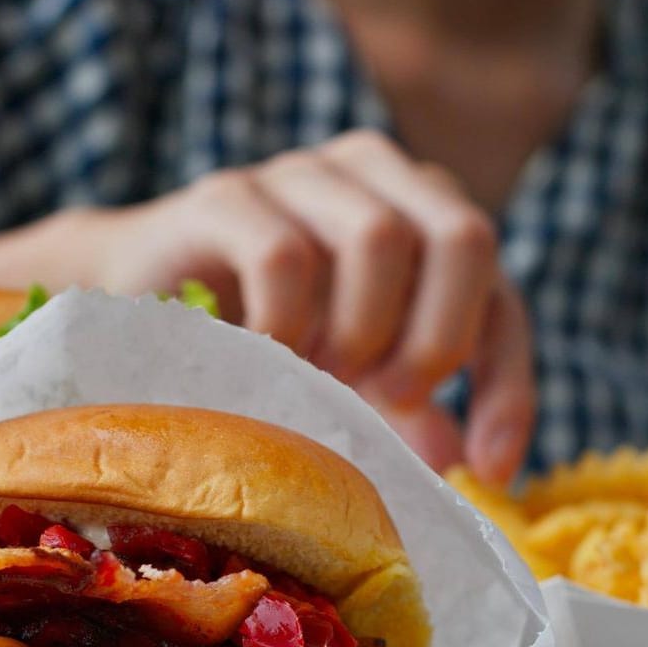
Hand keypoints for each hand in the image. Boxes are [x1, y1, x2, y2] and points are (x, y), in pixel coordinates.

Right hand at [50, 129, 534, 484]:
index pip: (501, 294)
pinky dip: (287, 324)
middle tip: (394, 399)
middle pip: (464, 237)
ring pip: (380, 237)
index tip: (487, 470)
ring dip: (361, 329)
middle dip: (439, 338)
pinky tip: (267, 355)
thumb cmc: (267, 339)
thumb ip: (413, 411)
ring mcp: (300, 176)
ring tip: (323, 374)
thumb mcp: (356, 380)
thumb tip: (472, 469)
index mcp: (426, 217)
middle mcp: (375, 177)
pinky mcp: (225, 196)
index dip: (505, 387)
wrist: (141, 294)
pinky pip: (284, 254)